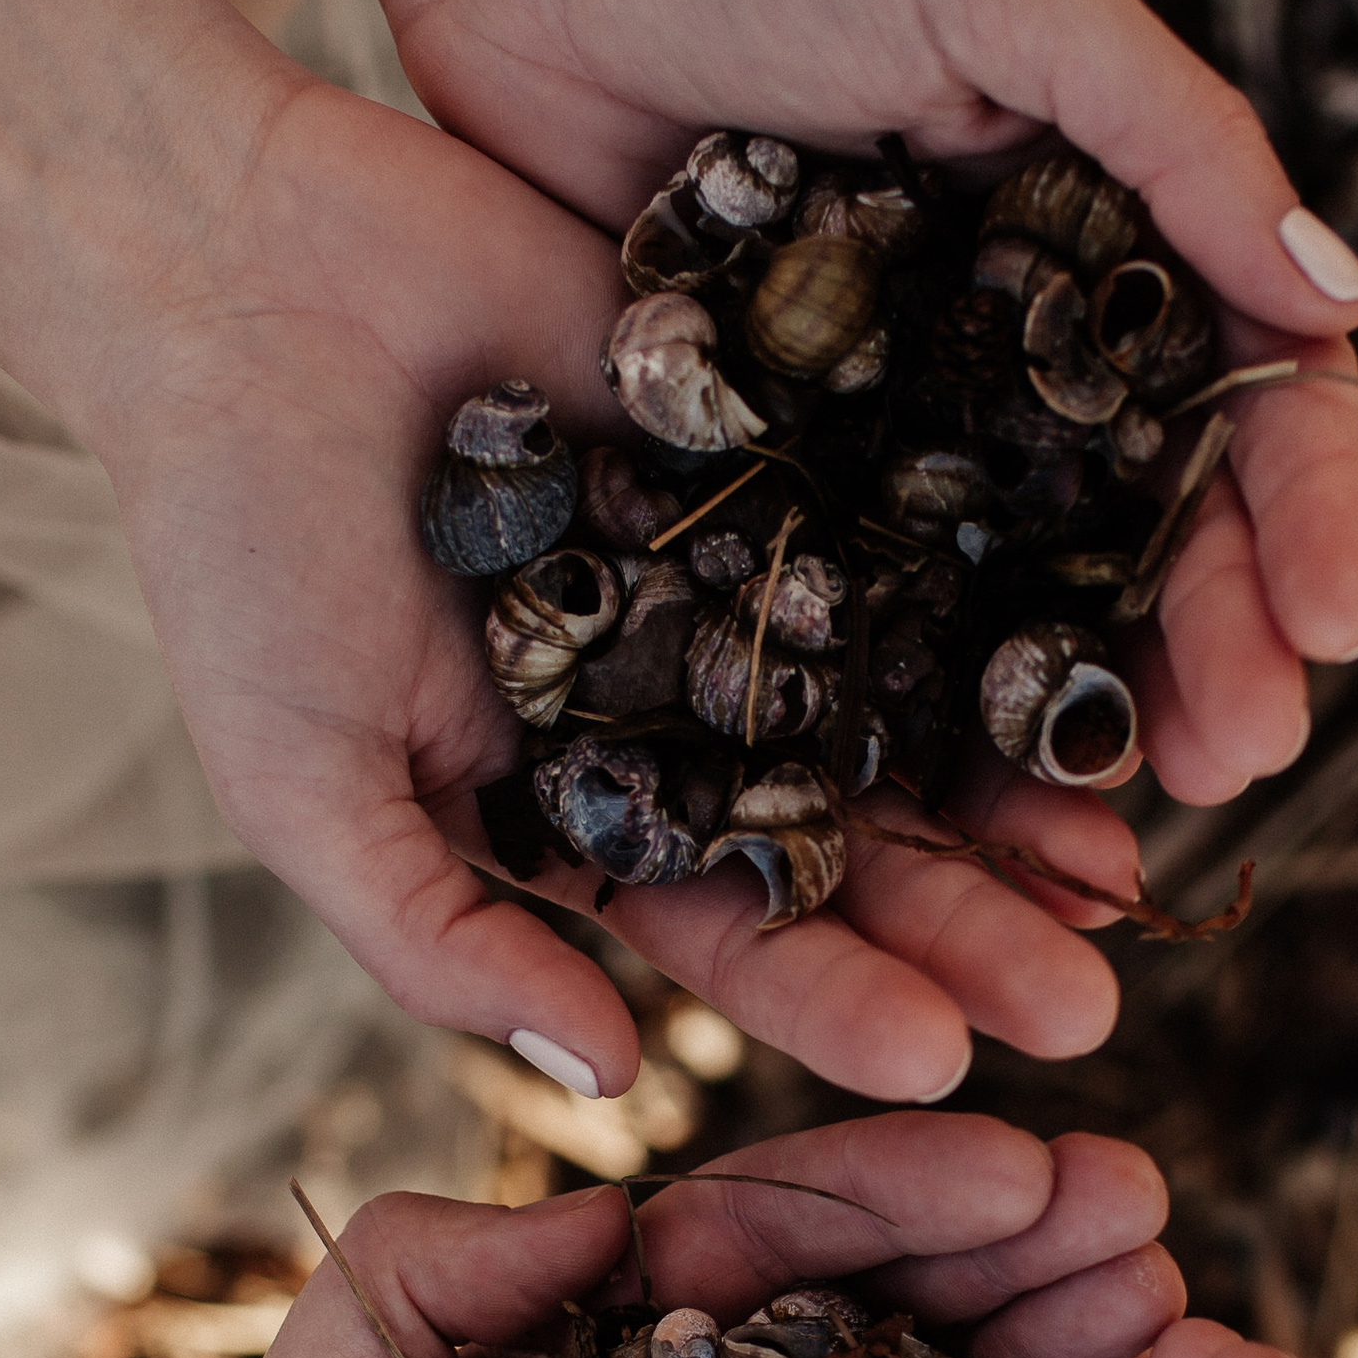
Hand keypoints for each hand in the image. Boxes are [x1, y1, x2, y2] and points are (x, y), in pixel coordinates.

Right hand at [112, 76, 1216, 1098]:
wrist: (233, 271)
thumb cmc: (235, 543)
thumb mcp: (306, 778)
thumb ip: (441, 935)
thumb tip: (605, 1086)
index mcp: (586, 808)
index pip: (733, 934)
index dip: (837, 999)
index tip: (945, 1061)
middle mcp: (688, 709)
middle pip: (858, 840)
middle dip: (971, 926)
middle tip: (1096, 1000)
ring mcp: (752, 572)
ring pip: (915, 696)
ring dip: (1015, 782)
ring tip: (1125, 853)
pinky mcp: (797, 430)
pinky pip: (922, 518)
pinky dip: (1007, 585)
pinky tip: (1101, 642)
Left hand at [390, 0, 1357, 813]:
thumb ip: (1178, 138)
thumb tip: (1344, 303)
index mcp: (1117, 247)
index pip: (1257, 407)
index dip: (1308, 519)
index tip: (1333, 625)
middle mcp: (1027, 359)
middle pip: (1158, 542)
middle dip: (1213, 654)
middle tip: (1232, 758)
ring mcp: (905, 432)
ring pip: (1026, 609)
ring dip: (1082, 721)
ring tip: (1123, 819)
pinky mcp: (777, 483)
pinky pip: (867, 622)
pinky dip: (917, 720)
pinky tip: (952, 808)